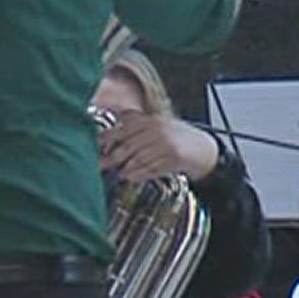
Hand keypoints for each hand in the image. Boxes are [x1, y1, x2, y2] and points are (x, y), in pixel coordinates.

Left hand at [100, 113, 220, 183]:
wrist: (204, 148)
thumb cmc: (176, 138)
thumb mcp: (157, 126)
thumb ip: (136, 127)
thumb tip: (109, 133)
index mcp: (149, 120)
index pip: (123, 128)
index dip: (107, 138)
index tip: (94, 147)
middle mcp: (157, 129)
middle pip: (128, 145)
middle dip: (111, 158)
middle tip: (99, 166)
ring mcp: (166, 143)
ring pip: (139, 159)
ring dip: (126, 168)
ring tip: (119, 173)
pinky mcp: (174, 157)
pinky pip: (152, 168)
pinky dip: (140, 174)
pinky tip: (131, 177)